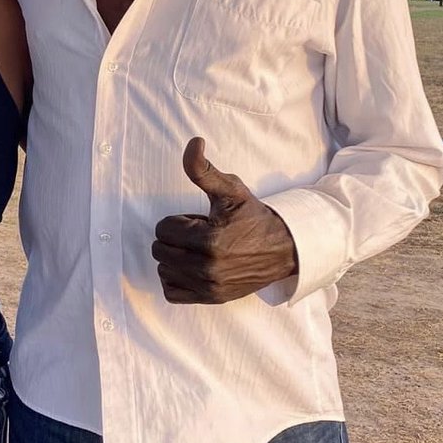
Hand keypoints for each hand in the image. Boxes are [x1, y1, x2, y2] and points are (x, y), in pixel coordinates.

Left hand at [152, 137, 298, 303]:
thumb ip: (204, 170)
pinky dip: (176, 280)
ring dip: (175, 258)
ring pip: (163, 270)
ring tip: (200, 251)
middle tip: (200, 234)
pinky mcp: (210, 299)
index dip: (179, 220)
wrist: (283, 249)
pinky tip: (192, 267)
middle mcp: (207, 268)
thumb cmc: (253, 217)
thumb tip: (194, 143)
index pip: (163, 228)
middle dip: (176, 238)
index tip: (200, 220)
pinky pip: (172, 292)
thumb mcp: (231, 190)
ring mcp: (209, 287)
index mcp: (209, 240)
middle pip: (160, 249)